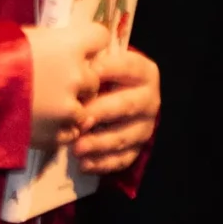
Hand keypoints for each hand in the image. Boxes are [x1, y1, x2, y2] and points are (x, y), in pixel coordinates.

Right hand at [26, 17, 105, 149]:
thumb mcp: (26, 38)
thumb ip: (52, 43)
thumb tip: (61, 46)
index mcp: (71, 45)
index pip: (100, 37)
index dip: (90, 45)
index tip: (80, 50)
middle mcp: (78, 76)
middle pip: (95, 77)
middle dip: (80, 80)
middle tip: (57, 83)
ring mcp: (68, 108)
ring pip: (85, 108)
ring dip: (71, 107)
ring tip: (48, 107)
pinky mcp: (56, 134)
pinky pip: (70, 132)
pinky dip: (60, 129)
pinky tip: (43, 123)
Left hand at [71, 41, 160, 175]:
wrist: (118, 98)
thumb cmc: (103, 78)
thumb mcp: (102, 62)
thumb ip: (91, 58)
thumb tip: (73, 59)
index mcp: (143, 72)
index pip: (128, 67)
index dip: (108, 70)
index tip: (85, 74)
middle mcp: (149, 98)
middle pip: (128, 105)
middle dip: (102, 112)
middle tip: (80, 120)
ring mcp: (145, 125)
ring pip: (125, 136)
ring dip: (100, 143)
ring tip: (77, 148)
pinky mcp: (137, 148)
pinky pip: (123, 159)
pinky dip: (103, 163)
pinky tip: (84, 165)